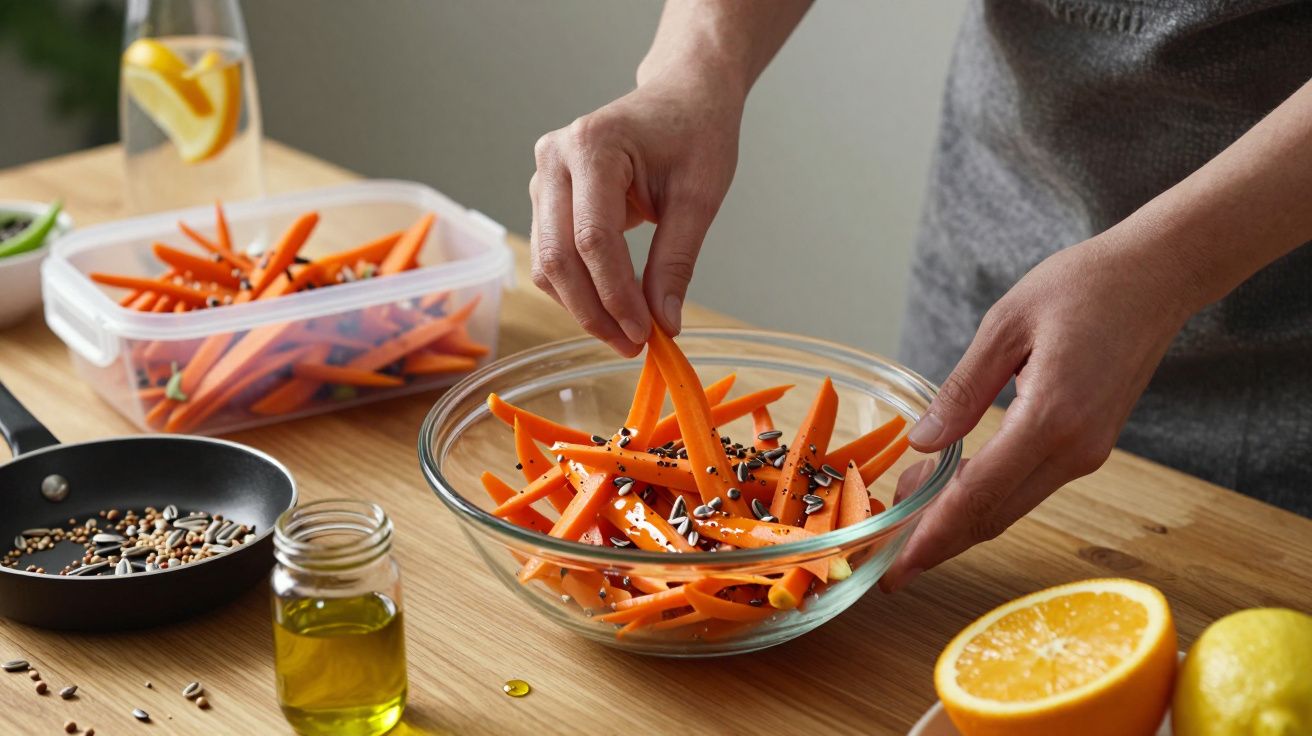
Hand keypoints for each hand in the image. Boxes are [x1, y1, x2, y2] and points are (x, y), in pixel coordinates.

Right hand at [529, 72, 743, 354]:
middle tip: (633, 346)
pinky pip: (553, 255)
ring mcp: (544, 177)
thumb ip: (676, 260)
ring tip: (628, 333)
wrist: (682, 96)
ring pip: (548, 263)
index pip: (593, 239)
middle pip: (558, 256)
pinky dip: (580, 289)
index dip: (616, 295)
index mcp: (592, 146)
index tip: (646, 335)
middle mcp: (554, 158)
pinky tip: (614, 307)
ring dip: (584, 307)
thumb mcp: (699, 196)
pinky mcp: (546, 196)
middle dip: (595, 311)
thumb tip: (664, 324)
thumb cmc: (696, 133)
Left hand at [882, 233, 1196, 590]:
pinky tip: (949, 490)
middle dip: (939, 544)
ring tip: (905, 524)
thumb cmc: (1083, 287)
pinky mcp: (1089, 446)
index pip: (979, 494)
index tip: (896, 569)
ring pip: (1011, 506)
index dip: (933, 534)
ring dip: (959, 521)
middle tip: (888, 566)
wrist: (1156, 278)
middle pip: (994, 515)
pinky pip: (1028, 485)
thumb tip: (923, 441)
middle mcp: (1074, 449)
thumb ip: (962, 389)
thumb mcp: (1006, 325)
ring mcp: (1086, 452)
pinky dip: (986, 497)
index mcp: (1050, 418)